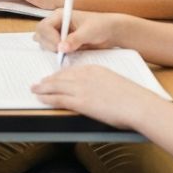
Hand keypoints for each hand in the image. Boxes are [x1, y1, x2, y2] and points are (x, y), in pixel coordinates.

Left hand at [31, 64, 155, 131]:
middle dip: (48, 80)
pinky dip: (47, 97)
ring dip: (43, 88)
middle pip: (61, 77)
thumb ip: (102, 85)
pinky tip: (40, 98)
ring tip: (34, 89)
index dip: (59, 75)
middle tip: (38, 82)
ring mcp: (81, 88)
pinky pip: (58, 98)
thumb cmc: (132, 97)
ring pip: (56, 86)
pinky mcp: (81, 101)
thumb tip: (98, 93)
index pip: (71, 70)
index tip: (53, 77)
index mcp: (94, 69)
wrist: (137, 104)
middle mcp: (85, 76)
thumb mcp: (114, 84)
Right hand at [34, 9, 120, 54]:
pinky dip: (56, 54)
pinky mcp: (63, 43)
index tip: (60, 47)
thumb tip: (61, 48)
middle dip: (49, 44)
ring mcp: (58, 34)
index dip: (49, 37)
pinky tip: (66, 55)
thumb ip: (74, 39)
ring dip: (51, 49)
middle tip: (62, 51)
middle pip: (40, 34)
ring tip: (66, 52)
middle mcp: (57, 24)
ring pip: (44, 42)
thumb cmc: (101, 25)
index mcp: (60, 15)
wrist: (111, 32)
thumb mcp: (88, 32)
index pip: (44, 26)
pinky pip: (52, 49)